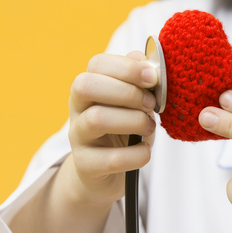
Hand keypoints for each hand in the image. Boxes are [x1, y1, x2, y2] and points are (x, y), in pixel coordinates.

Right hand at [66, 50, 158, 205]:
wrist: (105, 172)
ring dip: (133, 121)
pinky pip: (110, 159)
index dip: (127, 67)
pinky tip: (144, 151)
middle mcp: (77, 108)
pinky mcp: (85, 165)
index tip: (153, 78)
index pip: (97, 64)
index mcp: (89, 86)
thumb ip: (138, 80)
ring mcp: (78, 137)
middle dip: (126, 92)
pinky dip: (136, 154)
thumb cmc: (123, 129)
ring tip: (149, 127)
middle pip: (86, 86)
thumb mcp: (132, 102)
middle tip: (150, 105)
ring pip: (96, 119)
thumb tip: (146, 60)